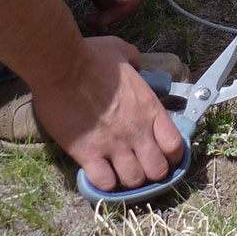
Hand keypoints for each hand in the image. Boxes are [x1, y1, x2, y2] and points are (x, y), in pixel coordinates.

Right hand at [33, 35, 184, 191]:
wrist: (61, 66)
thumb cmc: (91, 56)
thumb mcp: (123, 51)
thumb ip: (135, 61)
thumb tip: (137, 66)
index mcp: (149, 108)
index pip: (175, 146)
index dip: (171, 155)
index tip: (163, 154)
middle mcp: (137, 131)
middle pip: (157, 170)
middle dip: (152, 172)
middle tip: (140, 165)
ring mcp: (113, 145)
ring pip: (133, 181)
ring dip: (128, 180)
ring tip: (119, 171)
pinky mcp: (88, 154)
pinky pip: (104, 183)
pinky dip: (104, 184)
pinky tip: (99, 173)